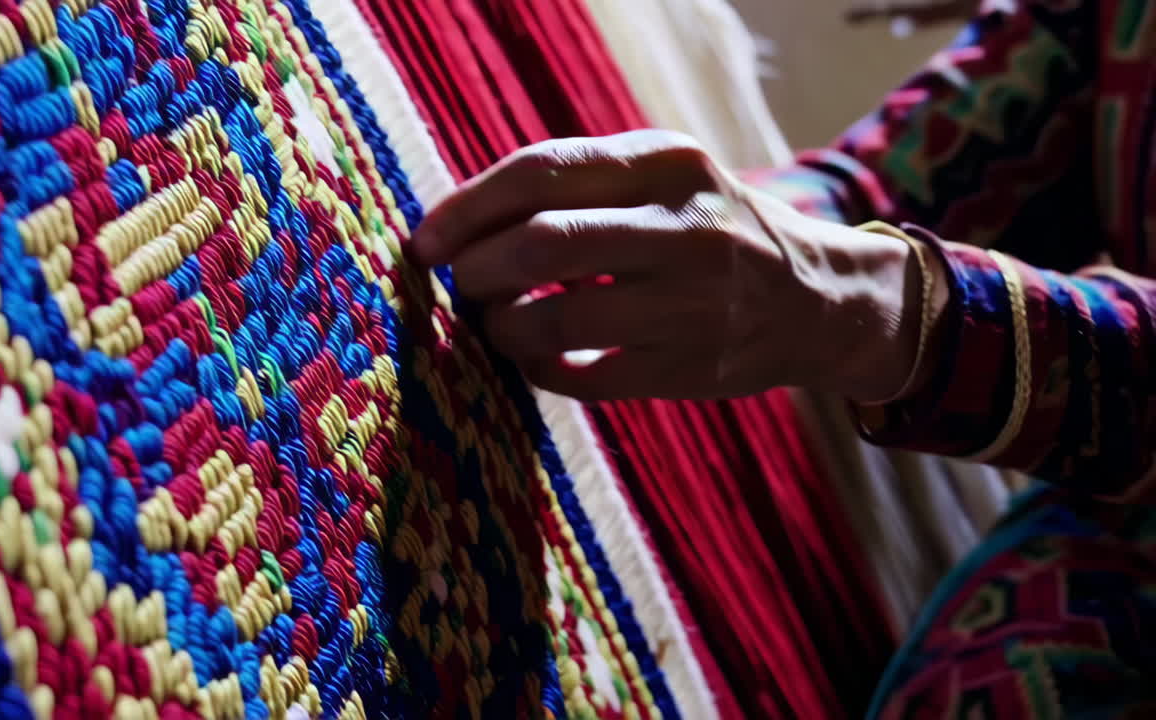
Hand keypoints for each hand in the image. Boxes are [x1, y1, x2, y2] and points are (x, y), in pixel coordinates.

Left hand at [411, 130, 922, 401]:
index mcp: (669, 164)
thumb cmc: (712, 229)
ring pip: (553, 319)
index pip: (541, 172)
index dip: (467, 209)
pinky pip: (580, 375)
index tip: (427, 240)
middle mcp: (686, 229)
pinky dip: (538, 368)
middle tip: (462, 284)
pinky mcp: (689, 370)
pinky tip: (536, 357)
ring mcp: (693, 305)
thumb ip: (581, 184)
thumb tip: (464, 220)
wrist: (819, 298)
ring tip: (496, 322)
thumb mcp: (666, 178)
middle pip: (541, 245)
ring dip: (500, 326)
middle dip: (477, 271)